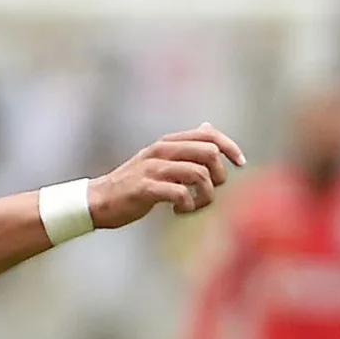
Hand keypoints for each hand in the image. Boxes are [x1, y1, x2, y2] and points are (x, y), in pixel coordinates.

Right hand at [90, 124, 246, 228]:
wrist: (99, 200)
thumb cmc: (133, 183)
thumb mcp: (158, 157)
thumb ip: (184, 144)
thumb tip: (208, 126)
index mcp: (168, 143)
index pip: (210, 135)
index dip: (231, 147)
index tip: (241, 163)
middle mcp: (162, 151)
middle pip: (210, 153)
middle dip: (218, 176)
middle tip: (207, 192)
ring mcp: (153, 169)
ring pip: (199, 175)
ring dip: (204, 196)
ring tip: (193, 206)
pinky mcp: (146, 188)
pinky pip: (180, 194)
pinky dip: (187, 206)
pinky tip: (179, 211)